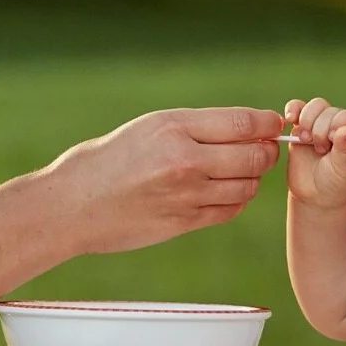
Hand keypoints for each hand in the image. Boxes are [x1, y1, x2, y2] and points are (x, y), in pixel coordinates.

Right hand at [42, 107, 285, 253]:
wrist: (73, 204)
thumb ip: (195, 127)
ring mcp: (186, 194)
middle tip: (263, 149)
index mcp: (173, 127)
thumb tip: (244, 129)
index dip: (267, 123)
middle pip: (254, 156)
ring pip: (248, 186)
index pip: (243, 123)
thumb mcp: (148, 127)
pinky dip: (238, 199)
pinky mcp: (184, 222)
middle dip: (266, 151)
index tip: (272, 124)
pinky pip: (230, 210)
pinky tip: (226, 191)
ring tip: (240, 171)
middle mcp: (184, 160)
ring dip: (252, 178)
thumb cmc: (107, 160)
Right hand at [282, 97, 345, 209]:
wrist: (315, 196)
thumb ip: (345, 150)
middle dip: (320, 130)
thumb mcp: (345, 170)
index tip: (332, 143)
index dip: (337, 125)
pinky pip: (296, 108)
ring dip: (307, 122)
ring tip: (306, 141)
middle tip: (321, 151)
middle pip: (328, 110)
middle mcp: (339, 125)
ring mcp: (319, 124)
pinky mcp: (301, 127)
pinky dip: (292, 110)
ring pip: (314, 106)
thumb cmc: (336, 184)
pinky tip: (290, 120)